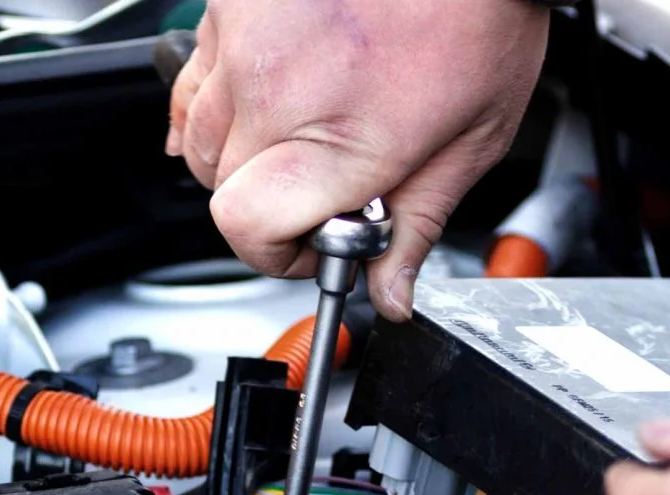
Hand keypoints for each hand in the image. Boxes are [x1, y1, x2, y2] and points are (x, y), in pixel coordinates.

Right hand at [166, 0, 548, 320]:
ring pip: (193, 139)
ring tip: (292, 136)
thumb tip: (392, 290)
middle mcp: (277, 89)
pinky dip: (213, 100)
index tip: (310, 244)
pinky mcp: (227, 7)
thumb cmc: (479, 12)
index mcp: (341, 137)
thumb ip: (421, 221)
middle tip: (319, 185)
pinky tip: (254, 101)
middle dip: (264, 204)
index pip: (247, 228)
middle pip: (220, 192)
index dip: (275, 251)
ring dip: (232, 156)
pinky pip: (190, 78)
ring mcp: (243, 42)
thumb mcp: (474, 136)